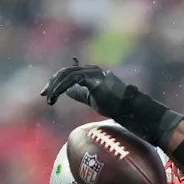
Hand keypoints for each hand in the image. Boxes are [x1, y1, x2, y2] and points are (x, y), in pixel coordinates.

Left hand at [41, 62, 182, 146]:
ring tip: (49, 98)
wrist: (137, 112)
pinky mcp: (95, 80)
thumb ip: (83, 94)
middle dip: (54, 82)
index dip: (59, 82)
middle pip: (67, 71)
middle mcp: (95, 71)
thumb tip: (69, 92)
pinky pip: (72, 79)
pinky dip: (61, 87)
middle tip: (45, 95)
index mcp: (96, 75)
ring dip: (55, 86)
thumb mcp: (97, 101)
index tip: (50, 95)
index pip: (72, 73)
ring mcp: (96, 74)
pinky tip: (56, 97)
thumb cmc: (123, 110)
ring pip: (67, 74)